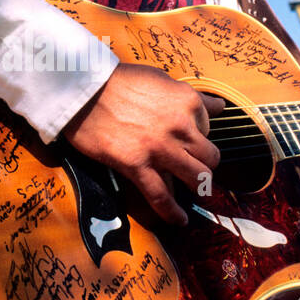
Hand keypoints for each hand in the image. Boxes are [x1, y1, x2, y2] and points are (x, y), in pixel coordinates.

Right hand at [62, 63, 224, 225]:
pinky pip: (161, 196)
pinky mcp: (137, 166)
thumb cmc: (118, 81)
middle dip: (205, 164)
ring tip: (194, 191)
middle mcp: (180, 126)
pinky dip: (173, 213)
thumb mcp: (161, 79)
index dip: (198, 135)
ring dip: (198, 187)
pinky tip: (179, 220)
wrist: (82, 89)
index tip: (187, 139)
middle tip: (195, 167)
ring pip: (197, 178)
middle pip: (210, 157)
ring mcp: (160, 149)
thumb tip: (217, 107)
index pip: (208, 127)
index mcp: (187, 101)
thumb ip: (190, 96)